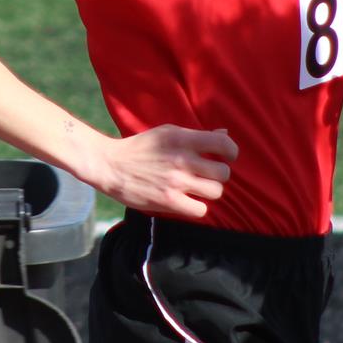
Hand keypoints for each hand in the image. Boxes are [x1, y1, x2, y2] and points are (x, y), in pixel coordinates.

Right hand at [90, 125, 237, 220]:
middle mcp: (182, 159)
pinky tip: (188, 201)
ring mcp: (176, 182)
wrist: (111, 165)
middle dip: (218, 175)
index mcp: (182, 139)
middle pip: (223, 172)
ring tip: (199, 189)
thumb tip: (224, 135)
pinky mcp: (168, 201)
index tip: (227, 157)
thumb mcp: (167, 133)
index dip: (231, 152)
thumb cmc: (141, 148)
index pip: (223, 143)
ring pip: (215, 192)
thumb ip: (196, 136)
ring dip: (210, 192)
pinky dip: (197, 207)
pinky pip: (200, 210)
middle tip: (208, 176)